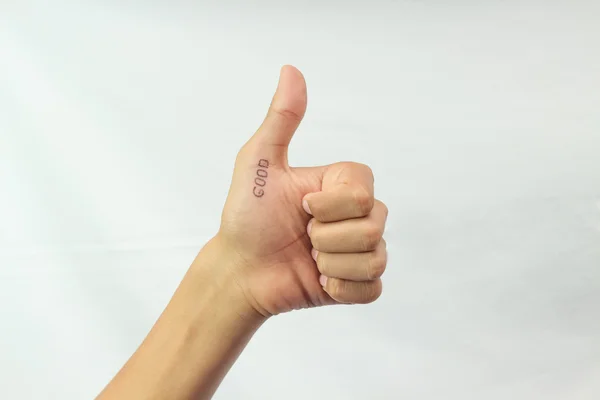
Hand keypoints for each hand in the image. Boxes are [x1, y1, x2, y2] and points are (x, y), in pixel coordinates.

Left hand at [217, 65, 387, 316]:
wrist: (240, 270)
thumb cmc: (246, 216)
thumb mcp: (259, 163)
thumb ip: (281, 120)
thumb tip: (291, 69)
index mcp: (339, 185)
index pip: (364, 187)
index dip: (333, 203)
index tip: (302, 207)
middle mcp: (355, 215)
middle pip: (375, 223)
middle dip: (327, 235)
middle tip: (302, 236)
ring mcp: (358, 250)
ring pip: (375, 256)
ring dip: (332, 262)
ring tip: (308, 258)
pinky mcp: (357, 283)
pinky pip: (372, 288)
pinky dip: (342, 287)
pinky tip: (319, 280)